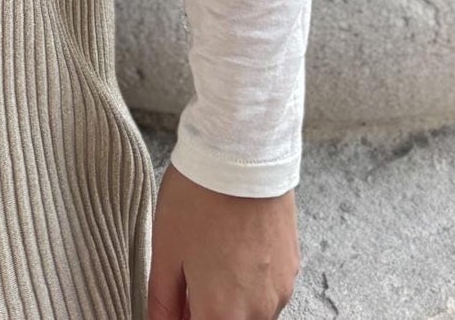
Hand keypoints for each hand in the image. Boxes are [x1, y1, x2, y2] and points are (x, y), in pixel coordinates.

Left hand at [147, 161, 300, 319]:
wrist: (243, 151)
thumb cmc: (200, 195)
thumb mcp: (164, 248)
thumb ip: (162, 299)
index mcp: (221, 312)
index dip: (184, 317)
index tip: (177, 303)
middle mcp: (257, 310)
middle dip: (205, 309)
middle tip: (188, 280)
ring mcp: (279, 291)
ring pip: (250, 313)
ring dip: (229, 300)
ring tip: (210, 257)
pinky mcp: (292, 268)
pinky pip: (267, 292)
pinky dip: (248, 283)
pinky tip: (233, 248)